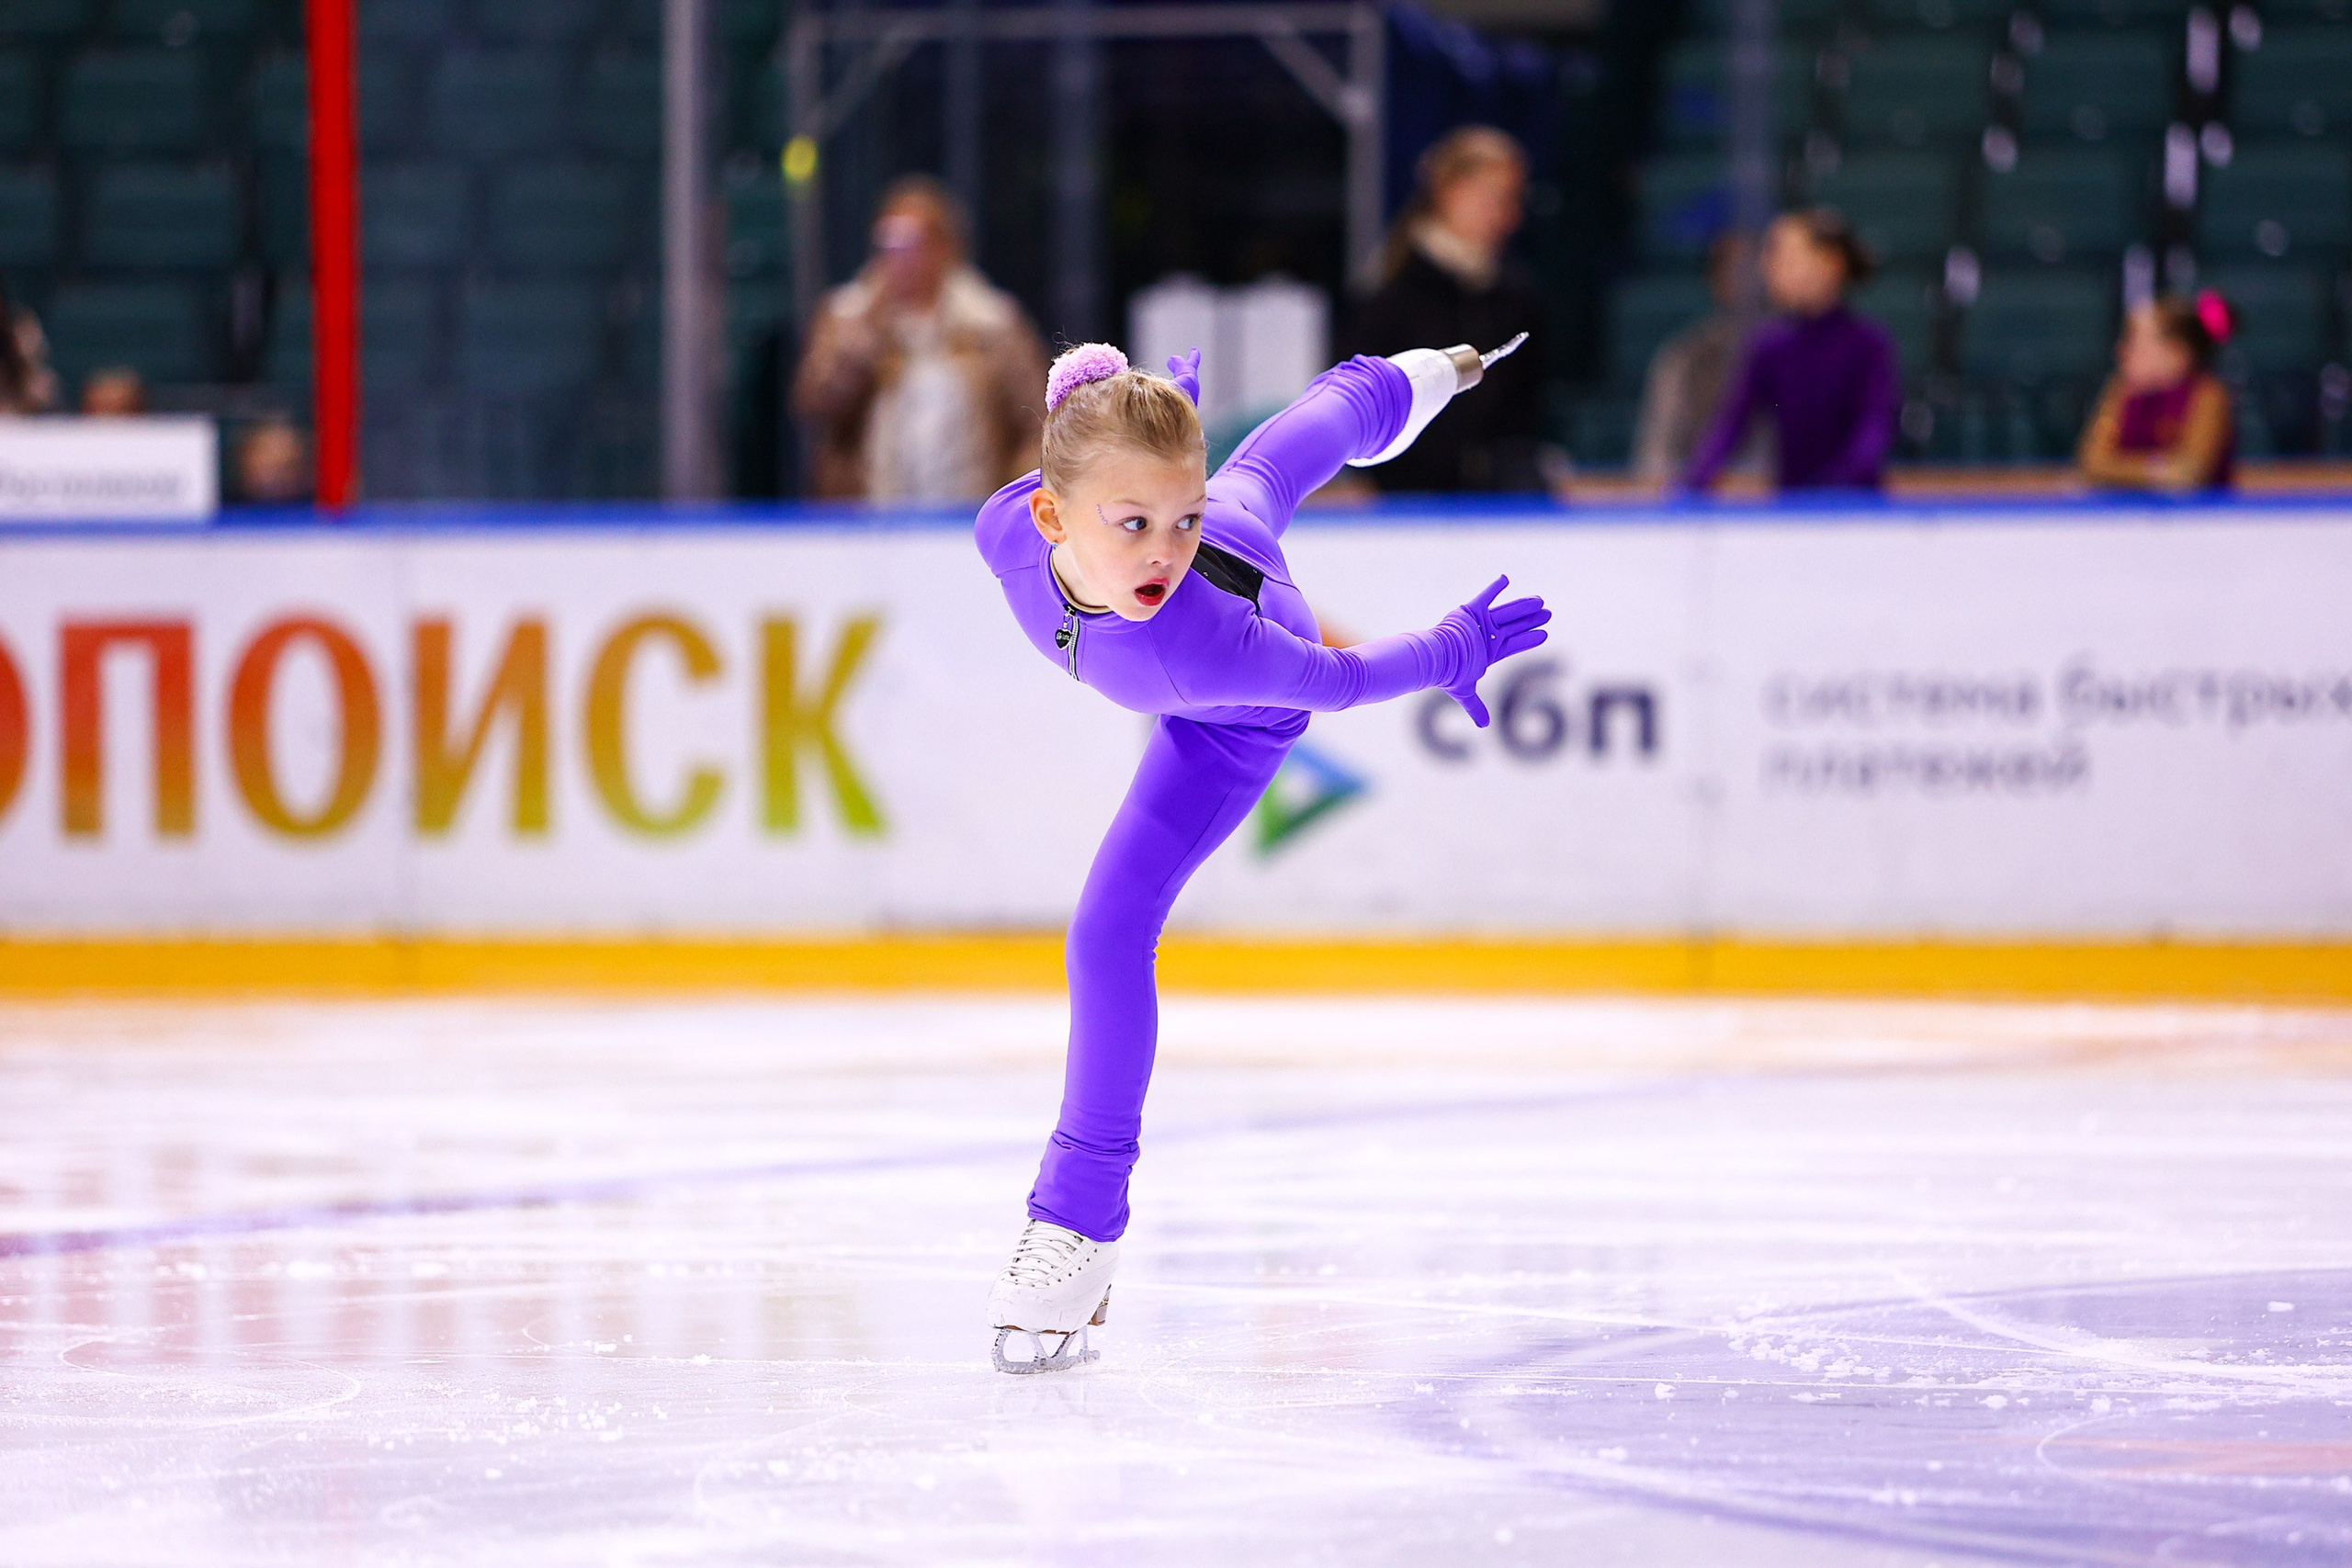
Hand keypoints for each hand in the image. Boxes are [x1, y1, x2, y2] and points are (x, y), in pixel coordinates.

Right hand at [1440, 575, 1550, 726]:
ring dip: (1523, 607)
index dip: (1529, 639)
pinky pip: (1485, 597)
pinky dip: (1495, 588)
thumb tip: (1483, 726)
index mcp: (1489, 651)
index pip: (1515, 644)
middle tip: (1548, 613)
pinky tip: (1506, 579)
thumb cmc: (1448, 674)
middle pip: (1515, 626)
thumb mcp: (1464, 691)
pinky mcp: (1470, 611)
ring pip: (1506, 612)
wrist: (1434, 658)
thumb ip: (1475, 706)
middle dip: (1531, 620)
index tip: (1544, 634)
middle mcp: (1487, 635)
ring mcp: (1480, 622)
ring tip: (1540, 602)